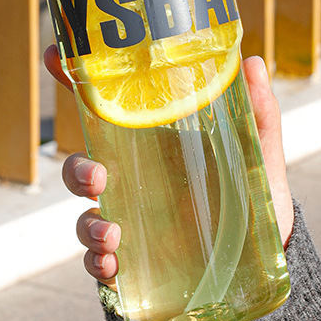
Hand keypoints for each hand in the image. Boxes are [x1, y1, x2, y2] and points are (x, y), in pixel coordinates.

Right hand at [43, 45, 294, 289]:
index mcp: (153, 145)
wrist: (266, 255)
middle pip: (81, 169)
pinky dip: (97, 264)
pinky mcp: (136, 261)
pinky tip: (113, 265)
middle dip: (76, 171)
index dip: (73, 81)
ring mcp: (131, 221)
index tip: (53, 55)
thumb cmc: (254, 195)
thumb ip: (258, 112)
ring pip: (86, 217)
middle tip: (97, 177)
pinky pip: (99, 263)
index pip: (104, 111)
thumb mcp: (258, 153)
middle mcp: (134, 180)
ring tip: (111, 234)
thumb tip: (254, 62)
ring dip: (88, 225)